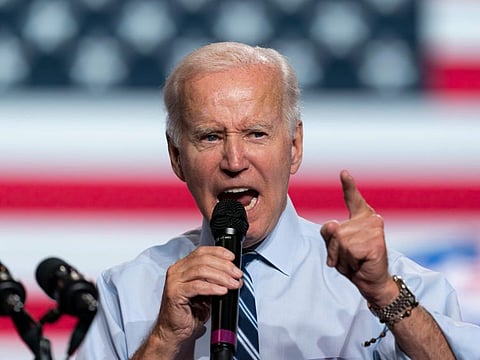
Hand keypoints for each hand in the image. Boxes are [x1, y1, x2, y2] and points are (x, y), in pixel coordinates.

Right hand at [153, 246, 242, 352]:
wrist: (175, 331)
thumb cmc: (189, 312)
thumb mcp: (206, 291)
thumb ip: (215, 280)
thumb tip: (233, 274)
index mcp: (183, 266)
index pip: (201, 251)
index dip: (218, 252)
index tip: (232, 258)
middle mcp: (177, 271)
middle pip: (203, 259)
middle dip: (224, 265)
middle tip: (236, 273)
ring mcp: (174, 281)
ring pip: (201, 271)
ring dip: (221, 276)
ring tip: (232, 283)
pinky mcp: (174, 293)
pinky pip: (197, 286)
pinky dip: (212, 287)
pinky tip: (222, 290)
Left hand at [320, 170, 397, 306]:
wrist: (371, 281)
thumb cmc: (354, 262)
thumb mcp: (336, 247)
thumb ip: (330, 234)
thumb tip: (333, 226)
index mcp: (361, 218)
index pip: (353, 199)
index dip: (349, 186)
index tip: (344, 173)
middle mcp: (370, 219)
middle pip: (334, 231)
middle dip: (334, 249)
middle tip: (349, 257)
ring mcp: (374, 229)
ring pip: (340, 241)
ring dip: (342, 257)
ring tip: (355, 260)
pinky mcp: (376, 242)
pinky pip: (349, 250)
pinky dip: (350, 261)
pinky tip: (361, 263)